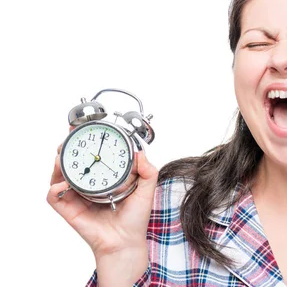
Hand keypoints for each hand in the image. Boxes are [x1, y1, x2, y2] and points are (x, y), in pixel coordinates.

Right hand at [47, 131, 157, 259]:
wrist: (126, 241)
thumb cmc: (135, 219)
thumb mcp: (146, 190)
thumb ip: (148, 171)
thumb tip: (140, 153)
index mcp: (105, 179)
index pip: (93, 157)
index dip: (87, 143)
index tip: (85, 129)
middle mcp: (89, 186)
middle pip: (72, 163)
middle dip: (67, 149)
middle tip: (69, 139)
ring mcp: (77, 197)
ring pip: (59, 176)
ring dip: (58, 164)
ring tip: (61, 156)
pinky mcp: (69, 210)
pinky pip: (54, 196)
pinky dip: (55, 188)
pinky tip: (63, 183)